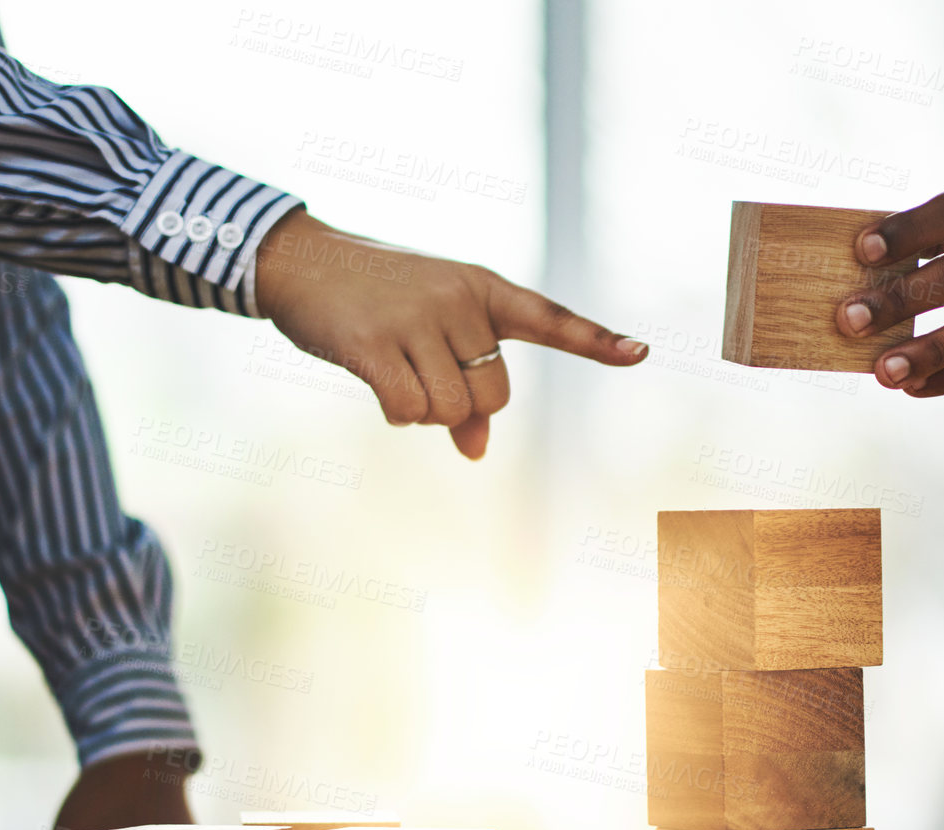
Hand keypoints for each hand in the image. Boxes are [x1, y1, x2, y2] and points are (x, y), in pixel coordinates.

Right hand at [254, 209, 647, 459]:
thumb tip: (477, 451)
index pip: (550, 319)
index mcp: (483, 288)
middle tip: (420, 371)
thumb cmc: (376, 302)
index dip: (597, 340)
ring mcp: (418, 317)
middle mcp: (459, 299)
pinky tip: (373, 378)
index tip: (642, 353)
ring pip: (452, 411)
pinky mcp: (374, 342)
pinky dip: (395, 415)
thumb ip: (465, 387)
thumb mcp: (430, 332)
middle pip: (495, 397)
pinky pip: (409, 412)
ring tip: (394, 370)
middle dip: (461, 406)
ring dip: (424, 413)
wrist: (301, 262)